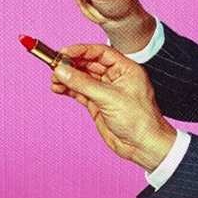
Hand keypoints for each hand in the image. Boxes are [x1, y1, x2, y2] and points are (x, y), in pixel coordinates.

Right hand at [47, 43, 176, 171]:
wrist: (143, 147)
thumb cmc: (140, 121)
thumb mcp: (110, 98)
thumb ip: (84, 83)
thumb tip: (62, 71)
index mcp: (125, 69)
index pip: (100, 53)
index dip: (81, 50)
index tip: (64, 52)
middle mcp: (115, 78)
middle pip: (88, 64)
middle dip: (71, 64)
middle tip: (55, 66)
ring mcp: (105, 91)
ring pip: (82, 78)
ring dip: (67, 78)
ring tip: (54, 80)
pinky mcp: (97, 104)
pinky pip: (79, 92)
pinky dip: (68, 89)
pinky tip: (58, 89)